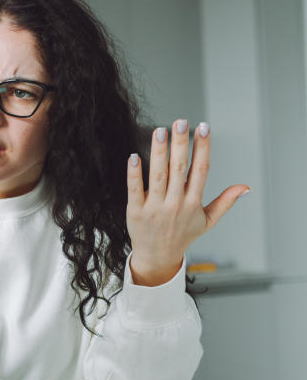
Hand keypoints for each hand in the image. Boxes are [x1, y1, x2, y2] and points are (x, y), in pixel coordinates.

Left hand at [126, 120, 249, 285]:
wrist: (157, 257)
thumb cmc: (182, 235)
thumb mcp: (207, 221)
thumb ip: (225, 202)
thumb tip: (246, 187)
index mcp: (193, 203)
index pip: (200, 170)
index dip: (202, 148)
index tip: (203, 127)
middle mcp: (175, 204)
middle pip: (179, 169)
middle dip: (181, 145)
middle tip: (180, 122)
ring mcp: (154, 208)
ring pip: (157, 176)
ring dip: (158, 152)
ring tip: (159, 131)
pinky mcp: (135, 212)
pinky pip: (134, 190)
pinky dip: (134, 174)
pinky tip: (134, 156)